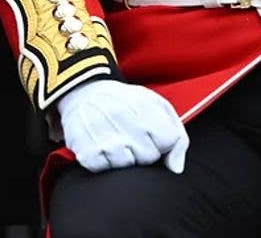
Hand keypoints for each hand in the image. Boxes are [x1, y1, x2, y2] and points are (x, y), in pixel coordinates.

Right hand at [54, 79, 188, 173]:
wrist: (83, 92)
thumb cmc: (126, 103)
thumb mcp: (157, 106)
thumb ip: (176, 136)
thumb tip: (175, 168)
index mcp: (141, 103)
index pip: (168, 140)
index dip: (163, 142)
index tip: (152, 135)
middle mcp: (119, 115)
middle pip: (149, 155)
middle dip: (145, 151)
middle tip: (132, 138)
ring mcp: (100, 132)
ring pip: (128, 164)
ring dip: (125, 158)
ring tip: (117, 142)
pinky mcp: (85, 149)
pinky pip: (105, 169)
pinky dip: (105, 163)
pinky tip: (103, 147)